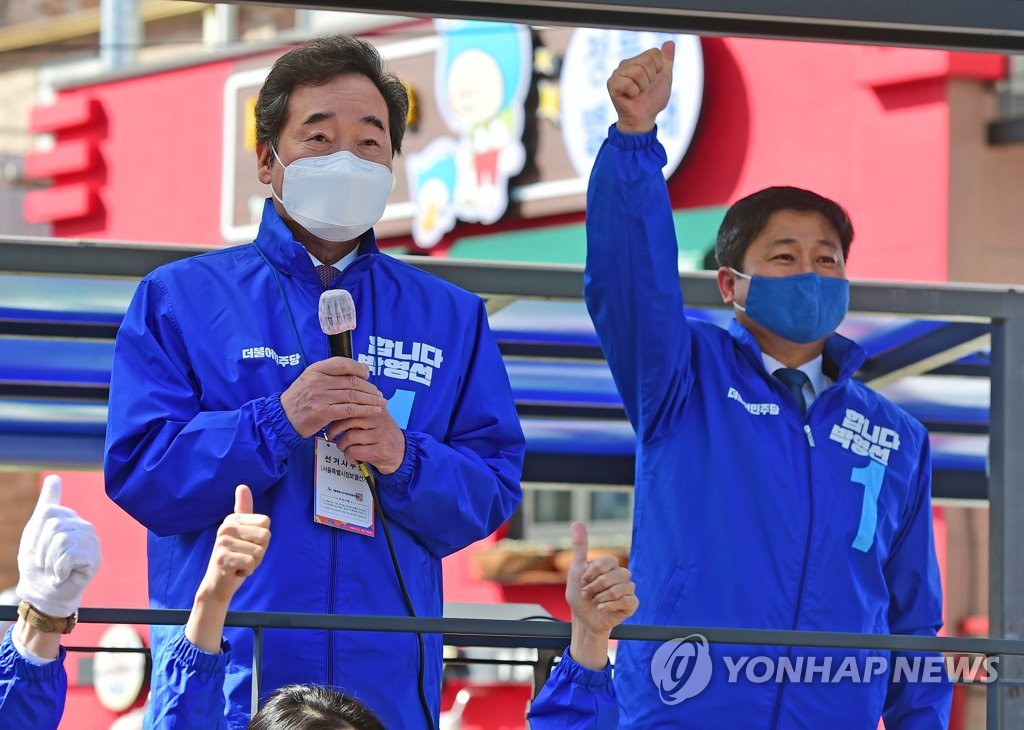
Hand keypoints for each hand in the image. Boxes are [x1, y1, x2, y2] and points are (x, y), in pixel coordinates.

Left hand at [16, 474, 100, 617]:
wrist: (43, 594)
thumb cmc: (38, 565)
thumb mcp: (35, 532)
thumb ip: (46, 504)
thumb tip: (54, 477)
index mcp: (69, 518)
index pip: (48, 511)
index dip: (35, 533)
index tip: (38, 547)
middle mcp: (83, 526)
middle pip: (53, 524)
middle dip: (41, 548)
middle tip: (46, 562)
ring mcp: (91, 541)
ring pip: (60, 538)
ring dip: (49, 560)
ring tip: (54, 569)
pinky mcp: (95, 558)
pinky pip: (68, 554)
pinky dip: (58, 569)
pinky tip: (63, 575)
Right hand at [196, 485, 270, 605]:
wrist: (218, 583)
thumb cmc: (236, 557)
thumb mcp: (244, 532)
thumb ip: (244, 510)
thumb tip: (242, 485)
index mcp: (232, 519)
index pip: (266, 523)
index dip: (263, 538)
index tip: (249, 544)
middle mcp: (226, 527)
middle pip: (265, 536)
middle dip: (260, 551)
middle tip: (244, 556)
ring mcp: (222, 542)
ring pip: (258, 551)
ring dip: (254, 563)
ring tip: (239, 563)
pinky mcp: (222, 558)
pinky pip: (250, 562)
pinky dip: (248, 571)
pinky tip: (236, 571)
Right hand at [280, 357, 386, 437]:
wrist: (282, 418)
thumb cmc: (300, 399)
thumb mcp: (310, 379)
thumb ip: (330, 374)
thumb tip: (359, 370)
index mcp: (315, 370)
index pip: (343, 363)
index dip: (359, 368)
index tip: (367, 375)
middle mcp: (318, 381)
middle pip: (352, 381)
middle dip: (370, 388)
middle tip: (379, 393)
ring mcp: (321, 397)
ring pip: (354, 395)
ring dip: (371, 400)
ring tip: (381, 403)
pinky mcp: (323, 412)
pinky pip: (350, 409)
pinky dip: (365, 410)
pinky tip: (374, 411)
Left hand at [326, 398, 406, 474]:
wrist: (401, 453)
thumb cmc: (382, 435)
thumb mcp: (375, 418)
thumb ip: (359, 410)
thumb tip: (335, 406)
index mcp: (376, 408)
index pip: (351, 405)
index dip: (337, 413)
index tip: (330, 419)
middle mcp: (379, 419)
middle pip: (348, 420)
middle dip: (334, 429)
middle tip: (330, 434)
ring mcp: (381, 435)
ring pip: (349, 437)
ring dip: (341, 445)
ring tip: (344, 448)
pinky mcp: (380, 450)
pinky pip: (354, 451)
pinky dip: (349, 456)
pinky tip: (353, 457)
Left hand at [566, 522, 637, 635]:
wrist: (583, 619)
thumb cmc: (580, 595)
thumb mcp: (576, 570)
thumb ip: (580, 547)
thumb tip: (577, 522)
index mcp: (610, 566)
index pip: (608, 561)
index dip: (593, 572)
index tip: (583, 581)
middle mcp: (621, 575)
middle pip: (616, 574)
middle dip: (596, 586)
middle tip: (588, 594)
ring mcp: (628, 590)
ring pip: (622, 588)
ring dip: (603, 597)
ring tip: (596, 602)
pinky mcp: (632, 604)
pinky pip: (627, 601)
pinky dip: (611, 605)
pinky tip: (603, 608)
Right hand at [607, 40, 674, 133]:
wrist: (644, 118)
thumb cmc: (653, 100)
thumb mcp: (665, 78)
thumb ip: (667, 61)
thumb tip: (670, 42)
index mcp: (639, 60)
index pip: (654, 52)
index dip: (659, 68)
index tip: (654, 79)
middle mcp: (626, 64)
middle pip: (646, 61)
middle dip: (651, 78)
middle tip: (645, 88)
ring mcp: (617, 73)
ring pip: (637, 72)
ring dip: (643, 87)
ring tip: (639, 93)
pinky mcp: (612, 84)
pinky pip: (628, 83)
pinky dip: (634, 93)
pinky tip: (631, 97)